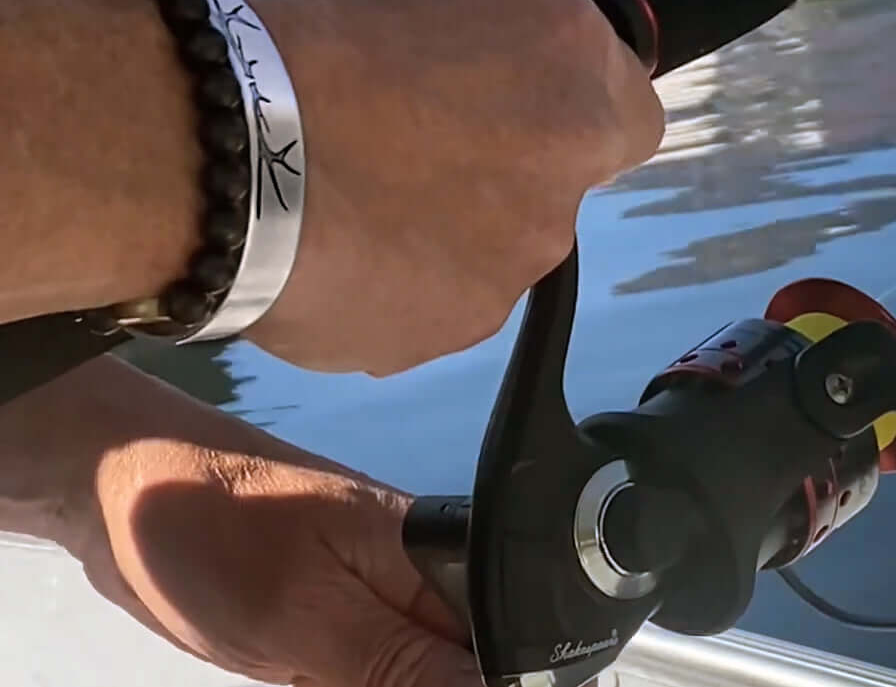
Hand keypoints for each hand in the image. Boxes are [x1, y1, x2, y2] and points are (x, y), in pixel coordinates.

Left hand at [69, 365, 477, 686]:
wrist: (124, 494)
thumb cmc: (215, 533)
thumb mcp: (308, 612)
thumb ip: (405, 665)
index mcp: (433, 556)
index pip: (505, 647)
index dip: (487, 682)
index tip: (393, 679)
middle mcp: (416, 579)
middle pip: (459, 668)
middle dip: (403, 682)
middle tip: (326, 666)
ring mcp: (371, 603)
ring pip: (409, 677)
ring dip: (370, 682)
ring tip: (305, 660)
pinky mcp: (332, 623)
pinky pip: (366, 677)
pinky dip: (335, 683)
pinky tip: (300, 668)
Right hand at [231, 0, 663, 372]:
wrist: (216, 148)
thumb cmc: (298, 36)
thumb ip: (451, 23)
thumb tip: (432, 38)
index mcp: (569, 62)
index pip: (630, 110)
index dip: (572, 111)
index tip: (522, 110)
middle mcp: (565, 166)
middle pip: (556, 184)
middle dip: (499, 172)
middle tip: (412, 154)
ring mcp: (516, 259)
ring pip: (496, 249)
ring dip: (444, 232)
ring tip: (353, 206)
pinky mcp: (455, 328)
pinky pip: (436, 302)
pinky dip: (397, 283)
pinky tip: (331, 252)